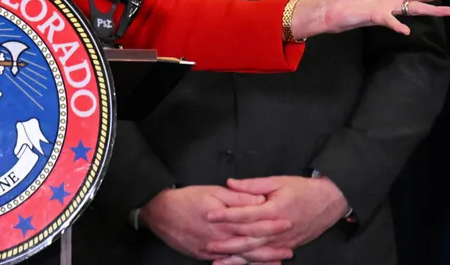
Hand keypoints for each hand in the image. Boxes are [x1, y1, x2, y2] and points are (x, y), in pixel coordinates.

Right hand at [139, 186, 293, 261]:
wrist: (159, 213)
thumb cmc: (186, 199)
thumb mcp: (212, 192)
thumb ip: (237, 198)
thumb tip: (258, 200)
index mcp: (226, 221)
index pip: (254, 223)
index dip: (272, 225)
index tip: (287, 224)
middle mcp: (222, 238)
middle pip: (251, 245)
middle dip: (271, 249)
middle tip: (290, 250)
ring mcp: (213, 250)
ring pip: (241, 258)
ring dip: (260, 261)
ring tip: (277, 262)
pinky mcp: (204, 256)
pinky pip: (227, 263)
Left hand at [203, 175, 349, 262]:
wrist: (328, 203)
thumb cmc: (303, 190)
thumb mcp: (278, 181)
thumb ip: (252, 185)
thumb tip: (230, 183)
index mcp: (273, 210)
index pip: (245, 214)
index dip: (226, 215)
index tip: (209, 215)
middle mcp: (277, 229)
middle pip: (248, 239)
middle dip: (227, 244)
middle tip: (209, 245)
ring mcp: (282, 242)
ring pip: (257, 254)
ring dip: (237, 259)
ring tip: (218, 263)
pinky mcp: (286, 248)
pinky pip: (267, 259)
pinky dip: (252, 264)